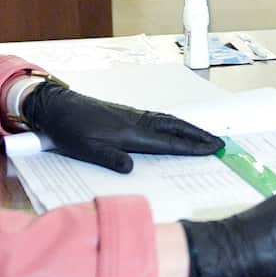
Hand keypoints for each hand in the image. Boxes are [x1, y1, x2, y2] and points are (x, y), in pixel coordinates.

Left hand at [22, 82, 222, 172]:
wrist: (57, 107)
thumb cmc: (69, 130)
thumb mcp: (84, 149)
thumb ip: (109, 158)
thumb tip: (131, 169)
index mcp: (130, 133)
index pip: (168, 141)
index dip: (191, 146)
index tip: (212, 148)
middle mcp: (136, 121)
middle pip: (175, 127)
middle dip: (197, 135)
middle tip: (218, 142)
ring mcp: (133, 116)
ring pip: (168, 121)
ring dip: (188, 128)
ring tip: (203, 136)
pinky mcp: (127, 114)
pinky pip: (159, 118)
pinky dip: (174, 123)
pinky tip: (174, 127)